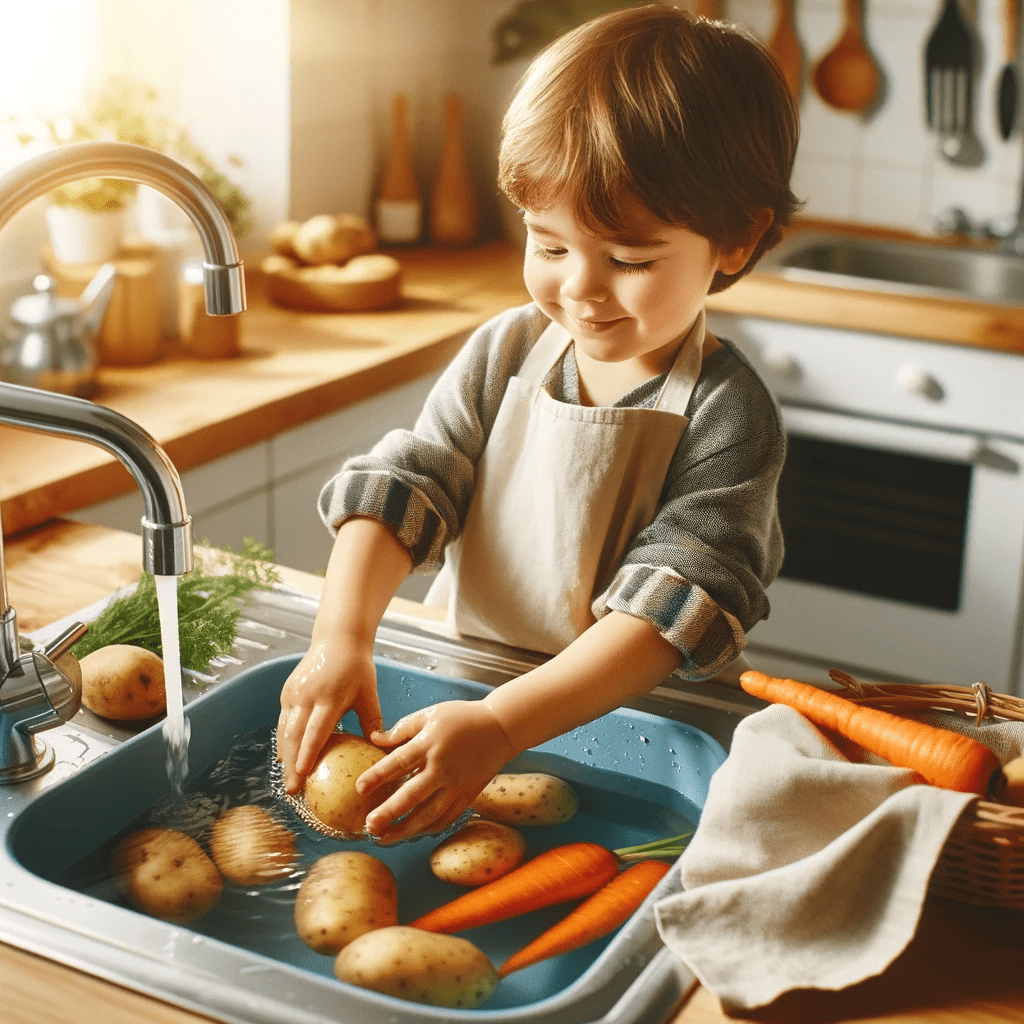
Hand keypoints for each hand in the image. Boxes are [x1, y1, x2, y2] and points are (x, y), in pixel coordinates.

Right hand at [277, 638, 382, 793]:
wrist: (338, 639)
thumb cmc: (358, 668)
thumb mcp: (369, 694)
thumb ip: (373, 722)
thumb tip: (379, 749)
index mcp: (329, 697)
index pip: (315, 731)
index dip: (307, 754)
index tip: (302, 775)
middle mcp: (307, 696)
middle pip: (295, 736)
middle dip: (291, 765)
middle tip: (293, 790)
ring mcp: (294, 693)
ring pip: (285, 730)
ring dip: (285, 756)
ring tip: (288, 780)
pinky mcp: (288, 692)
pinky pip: (284, 721)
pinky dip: (284, 741)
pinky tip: (287, 758)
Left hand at [356, 700, 514, 841]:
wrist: (501, 728)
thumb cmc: (462, 717)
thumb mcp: (430, 714)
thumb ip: (402, 729)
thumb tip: (375, 738)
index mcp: (430, 743)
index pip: (399, 761)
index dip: (378, 775)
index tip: (359, 788)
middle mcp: (442, 767)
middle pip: (413, 795)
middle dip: (389, 813)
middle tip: (369, 827)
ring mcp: (456, 784)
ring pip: (429, 814)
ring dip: (406, 830)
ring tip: (385, 839)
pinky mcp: (468, 795)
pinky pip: (446, 818)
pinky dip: (429, 829)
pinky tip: (413, 834)